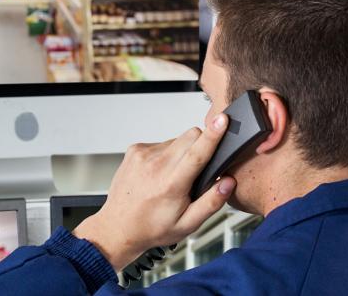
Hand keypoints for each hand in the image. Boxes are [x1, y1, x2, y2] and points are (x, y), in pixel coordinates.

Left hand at [73, 113, 235, 270]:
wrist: (118, 226)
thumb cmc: (152, 227)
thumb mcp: (187, 225)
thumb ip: (211, 203)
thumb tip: (228, 183)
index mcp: (171, 184)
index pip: (197, 153)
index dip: (213, 135)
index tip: (223, 120)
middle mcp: (155, 165)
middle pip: (191, 137)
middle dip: (201, 146)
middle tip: (195, 171)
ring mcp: (142, 154)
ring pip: (177, 139)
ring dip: (183, 152)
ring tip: (174, 176)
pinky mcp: (135, 149)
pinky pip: (162, 142)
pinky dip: (167, 154)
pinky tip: (160, 172)